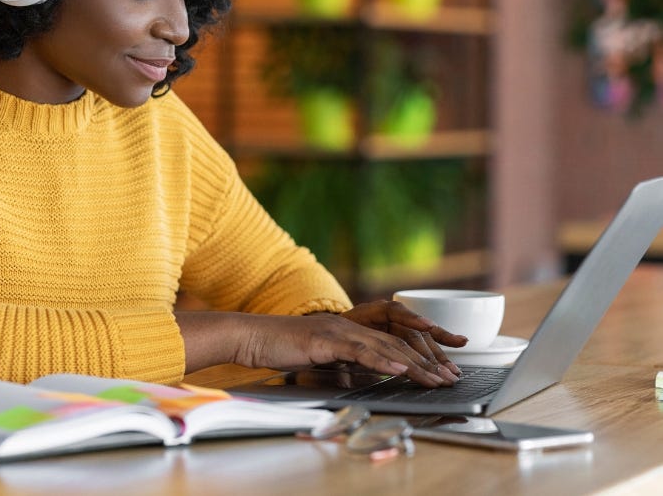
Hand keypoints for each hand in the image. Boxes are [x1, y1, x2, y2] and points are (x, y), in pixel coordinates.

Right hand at [232, 308, 466, 387]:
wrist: (252, 336)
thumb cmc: (281, 348)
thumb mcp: (318, 359)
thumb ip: (339, 364)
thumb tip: (354, 379)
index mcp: (351, 329)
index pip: (393, 342)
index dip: (420, 356)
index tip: (441, 371)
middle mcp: (350, 325)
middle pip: (397, 343)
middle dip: (428, 361)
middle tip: (451, 377)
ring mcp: (339, 330)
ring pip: (385, 346)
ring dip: (414, 364)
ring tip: (436, 379)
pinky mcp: (326, 340)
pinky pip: (360, 350)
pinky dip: (382, 361)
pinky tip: (399, 369)